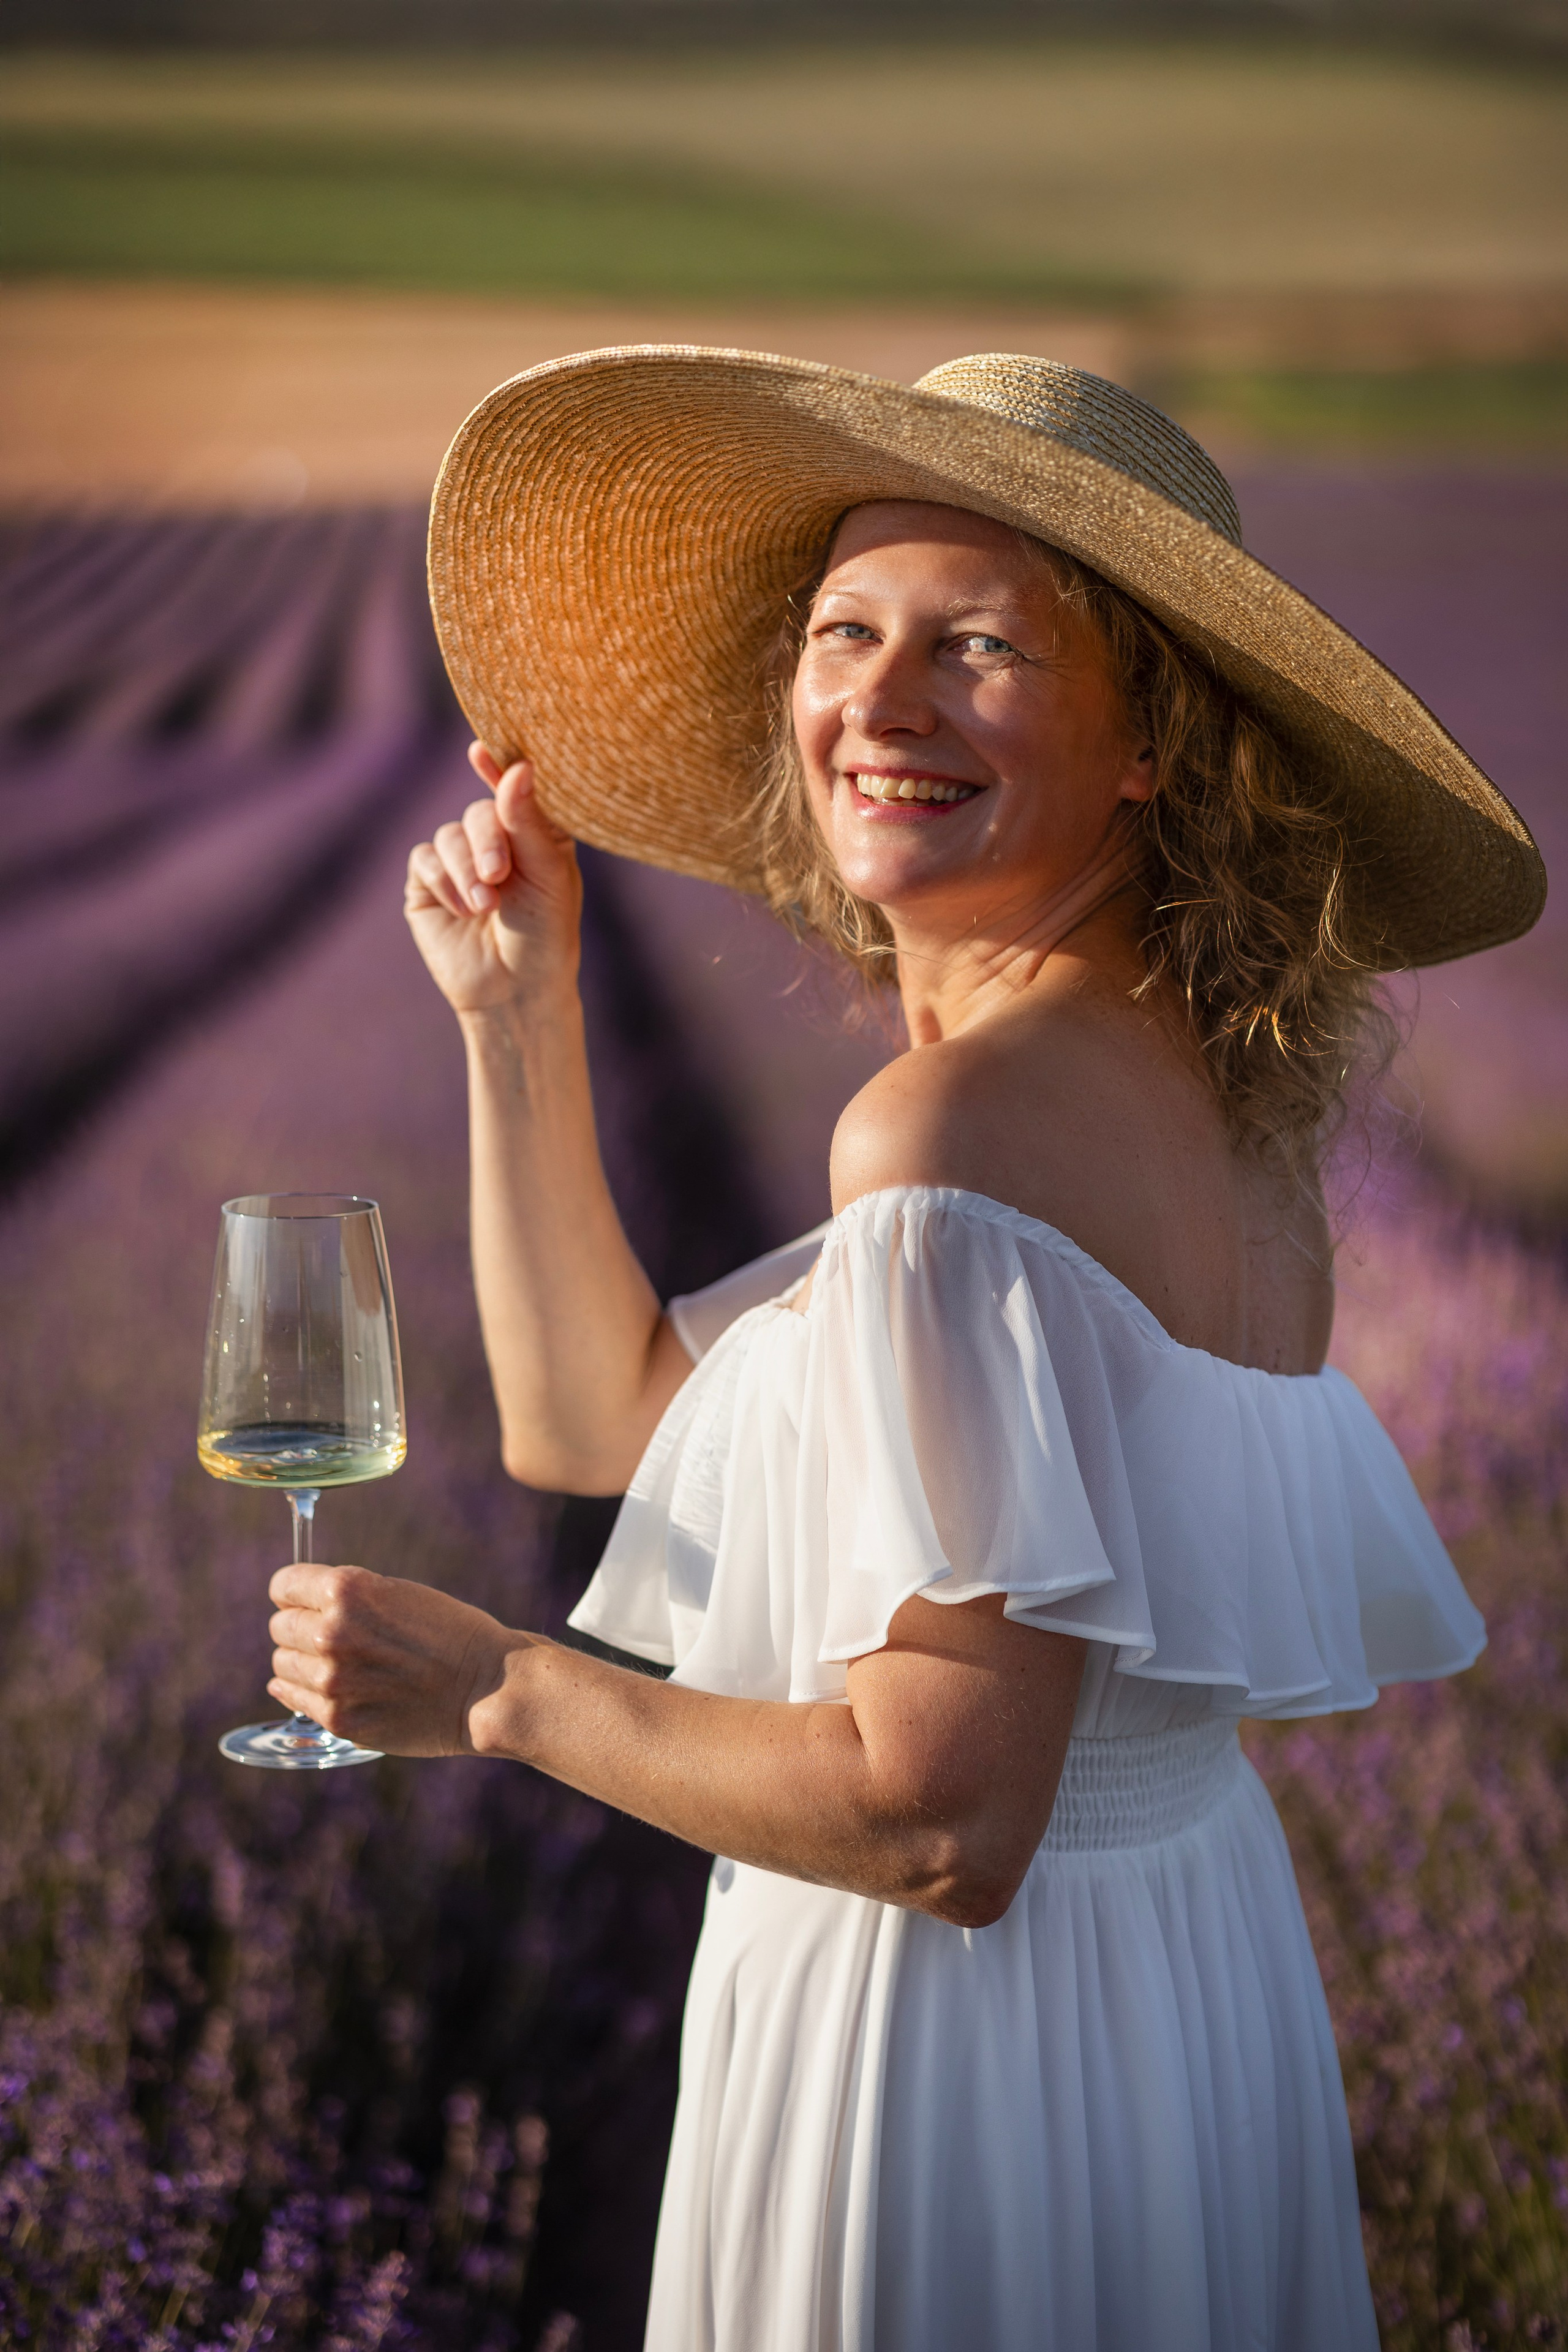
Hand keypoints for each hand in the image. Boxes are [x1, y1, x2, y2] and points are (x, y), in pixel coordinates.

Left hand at [267, 1562, 514, 1756]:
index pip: (283, 1586)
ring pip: (282, 1664)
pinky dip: (303, 1692)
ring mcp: (331, 1680)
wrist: (485, 1689)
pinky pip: (293, 1699)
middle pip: (280, 1626)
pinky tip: (327, 1687)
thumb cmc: (449, 1634)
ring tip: (338, 1665)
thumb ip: (347, 1599)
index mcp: (346, 1591)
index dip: (295, 1593)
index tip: (305, 1601)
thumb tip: (298, 1610)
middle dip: (299, 1627)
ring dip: (302, 1662)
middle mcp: (331, 1633)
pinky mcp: (337, 1718)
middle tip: (332, 1637)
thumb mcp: (398, 1593)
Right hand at [404, 746, 582, 1014]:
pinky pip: (424, 861)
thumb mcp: (546, 875)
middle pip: (478, 813)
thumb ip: (527, 821)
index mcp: (535, 833)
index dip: (498, 768)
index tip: (480, 751)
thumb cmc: (546, 935)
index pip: (515, 790)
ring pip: (448, 836)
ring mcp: (460, 861)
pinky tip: (462, 911)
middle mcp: (497, 841)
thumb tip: (518, 765)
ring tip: (484, 907)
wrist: (515, 991)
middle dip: (486, 841)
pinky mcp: (429, 884)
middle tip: (498, 874)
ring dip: (465, 870)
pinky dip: (443, 883)